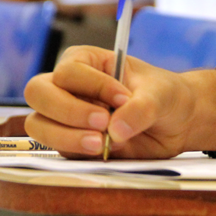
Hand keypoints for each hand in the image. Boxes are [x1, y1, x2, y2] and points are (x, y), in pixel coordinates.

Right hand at [23, 45, 199, 158]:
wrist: (177, 123)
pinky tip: (106, 152)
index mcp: (85, 62)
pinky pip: (61, 150)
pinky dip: (79, 153)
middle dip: (67, 111)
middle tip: (102, 124)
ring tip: (101, 144)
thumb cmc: (164, 95)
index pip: (69, 71)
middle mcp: (68, 88)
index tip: (124, 98)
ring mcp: (66, 118)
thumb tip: (115, 130)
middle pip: (38, 94)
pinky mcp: (73, 144)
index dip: (93, 86)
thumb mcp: (159, 95)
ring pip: (40, 126)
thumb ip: (140, 109)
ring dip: (67, 137)